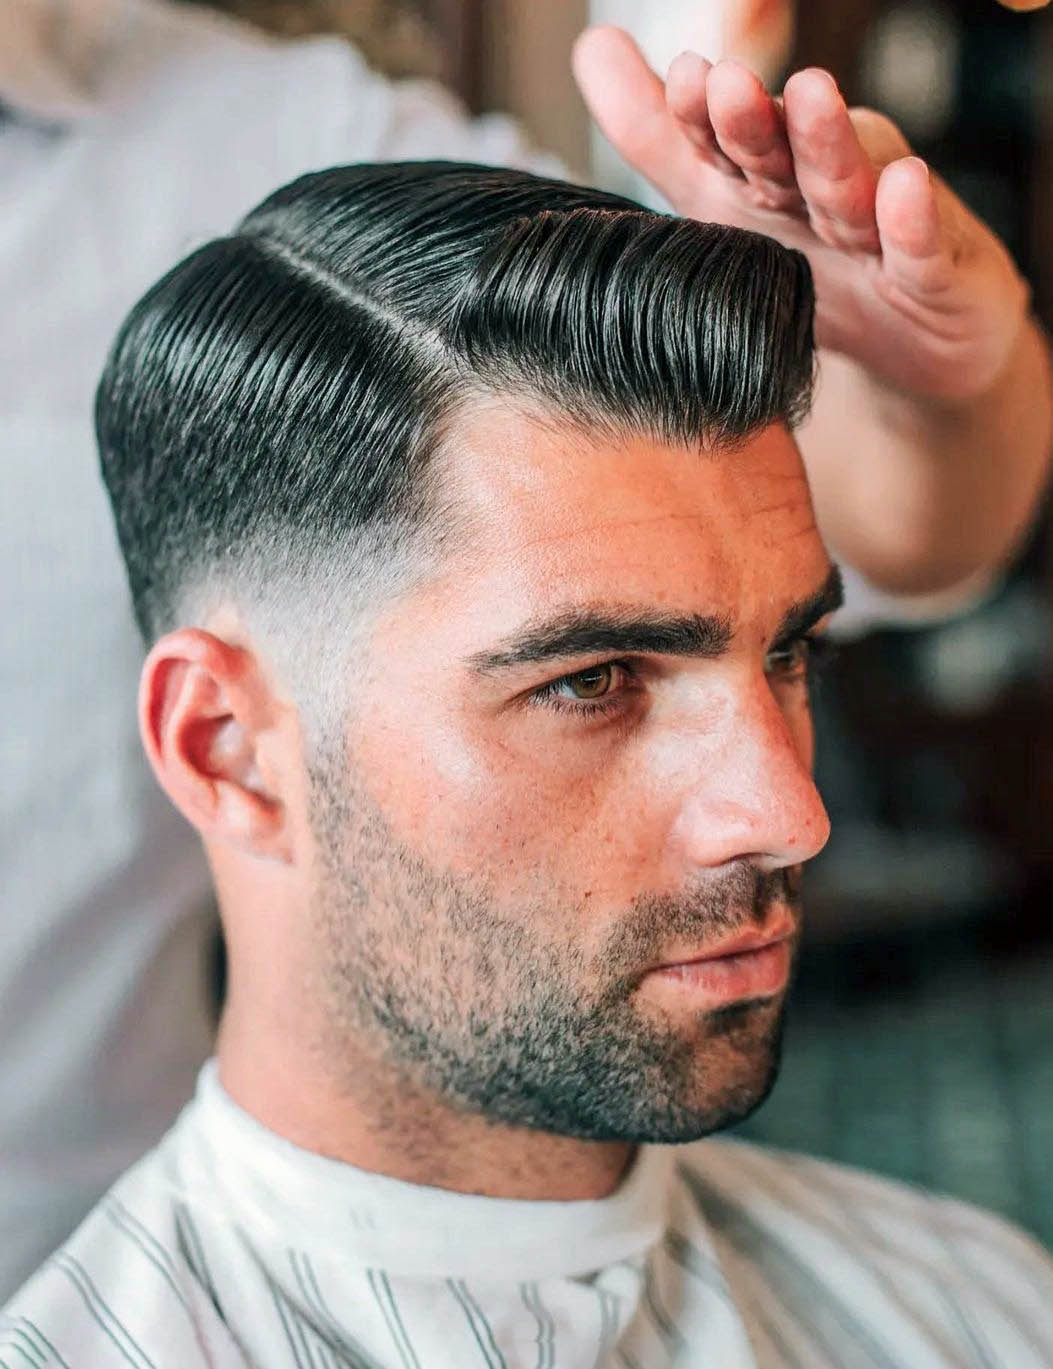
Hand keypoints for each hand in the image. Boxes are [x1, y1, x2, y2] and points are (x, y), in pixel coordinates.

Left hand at [573, 27, 1030, 402]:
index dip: (701, 119)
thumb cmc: (812, 262)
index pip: (726, 145)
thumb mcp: (721, 204)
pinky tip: (905, 186)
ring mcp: (881, 227)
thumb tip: (591, 46)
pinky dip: (912, 220)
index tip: (680, 81)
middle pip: (784, 154)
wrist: (917, 342)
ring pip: (849, 187)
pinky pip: (921, 247)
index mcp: (767, 176)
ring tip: (813, 95)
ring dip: (829, 144)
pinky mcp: (934, 273)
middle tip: (726, 85)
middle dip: (756, 121)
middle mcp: (822, 186)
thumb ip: (657, 136)